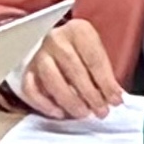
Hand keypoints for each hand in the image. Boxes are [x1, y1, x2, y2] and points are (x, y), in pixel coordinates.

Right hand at [7, 16, 122, 119]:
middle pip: (73, 69)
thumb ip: (105, 75)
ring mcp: (39, 54)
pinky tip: (59, 113)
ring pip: (52, 79)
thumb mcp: (96, 54)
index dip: (106, 82)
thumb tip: (114, 99)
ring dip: (69, 100)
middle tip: (101, 111)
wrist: (56, 44)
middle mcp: (55, 39)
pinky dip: (44, 104)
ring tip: (83, 113)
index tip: (116, 100)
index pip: (94, 58)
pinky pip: (31, 89)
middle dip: (90, 94)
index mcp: (78, 31)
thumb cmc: (81, 53)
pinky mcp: (27, 70)